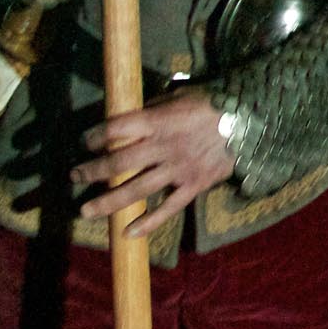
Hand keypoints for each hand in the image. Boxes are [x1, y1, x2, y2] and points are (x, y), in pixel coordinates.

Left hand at [75, 89, 235, 236]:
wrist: (251, 121)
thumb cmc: (214, 103)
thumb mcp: (182, 95)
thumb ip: (156, 108)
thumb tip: (134, 116)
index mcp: (159, 120)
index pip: (117, 129)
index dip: (96, 136)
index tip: (85, 141)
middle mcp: (164, 146)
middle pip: (119, 162)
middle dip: (92, 170)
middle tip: (75, 177)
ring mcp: (179, 169)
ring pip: (137, 189)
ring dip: (108, 200)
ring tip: (86, 210)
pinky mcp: (194, 185)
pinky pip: (168, 208)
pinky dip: (148, 222)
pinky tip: (128, 233)